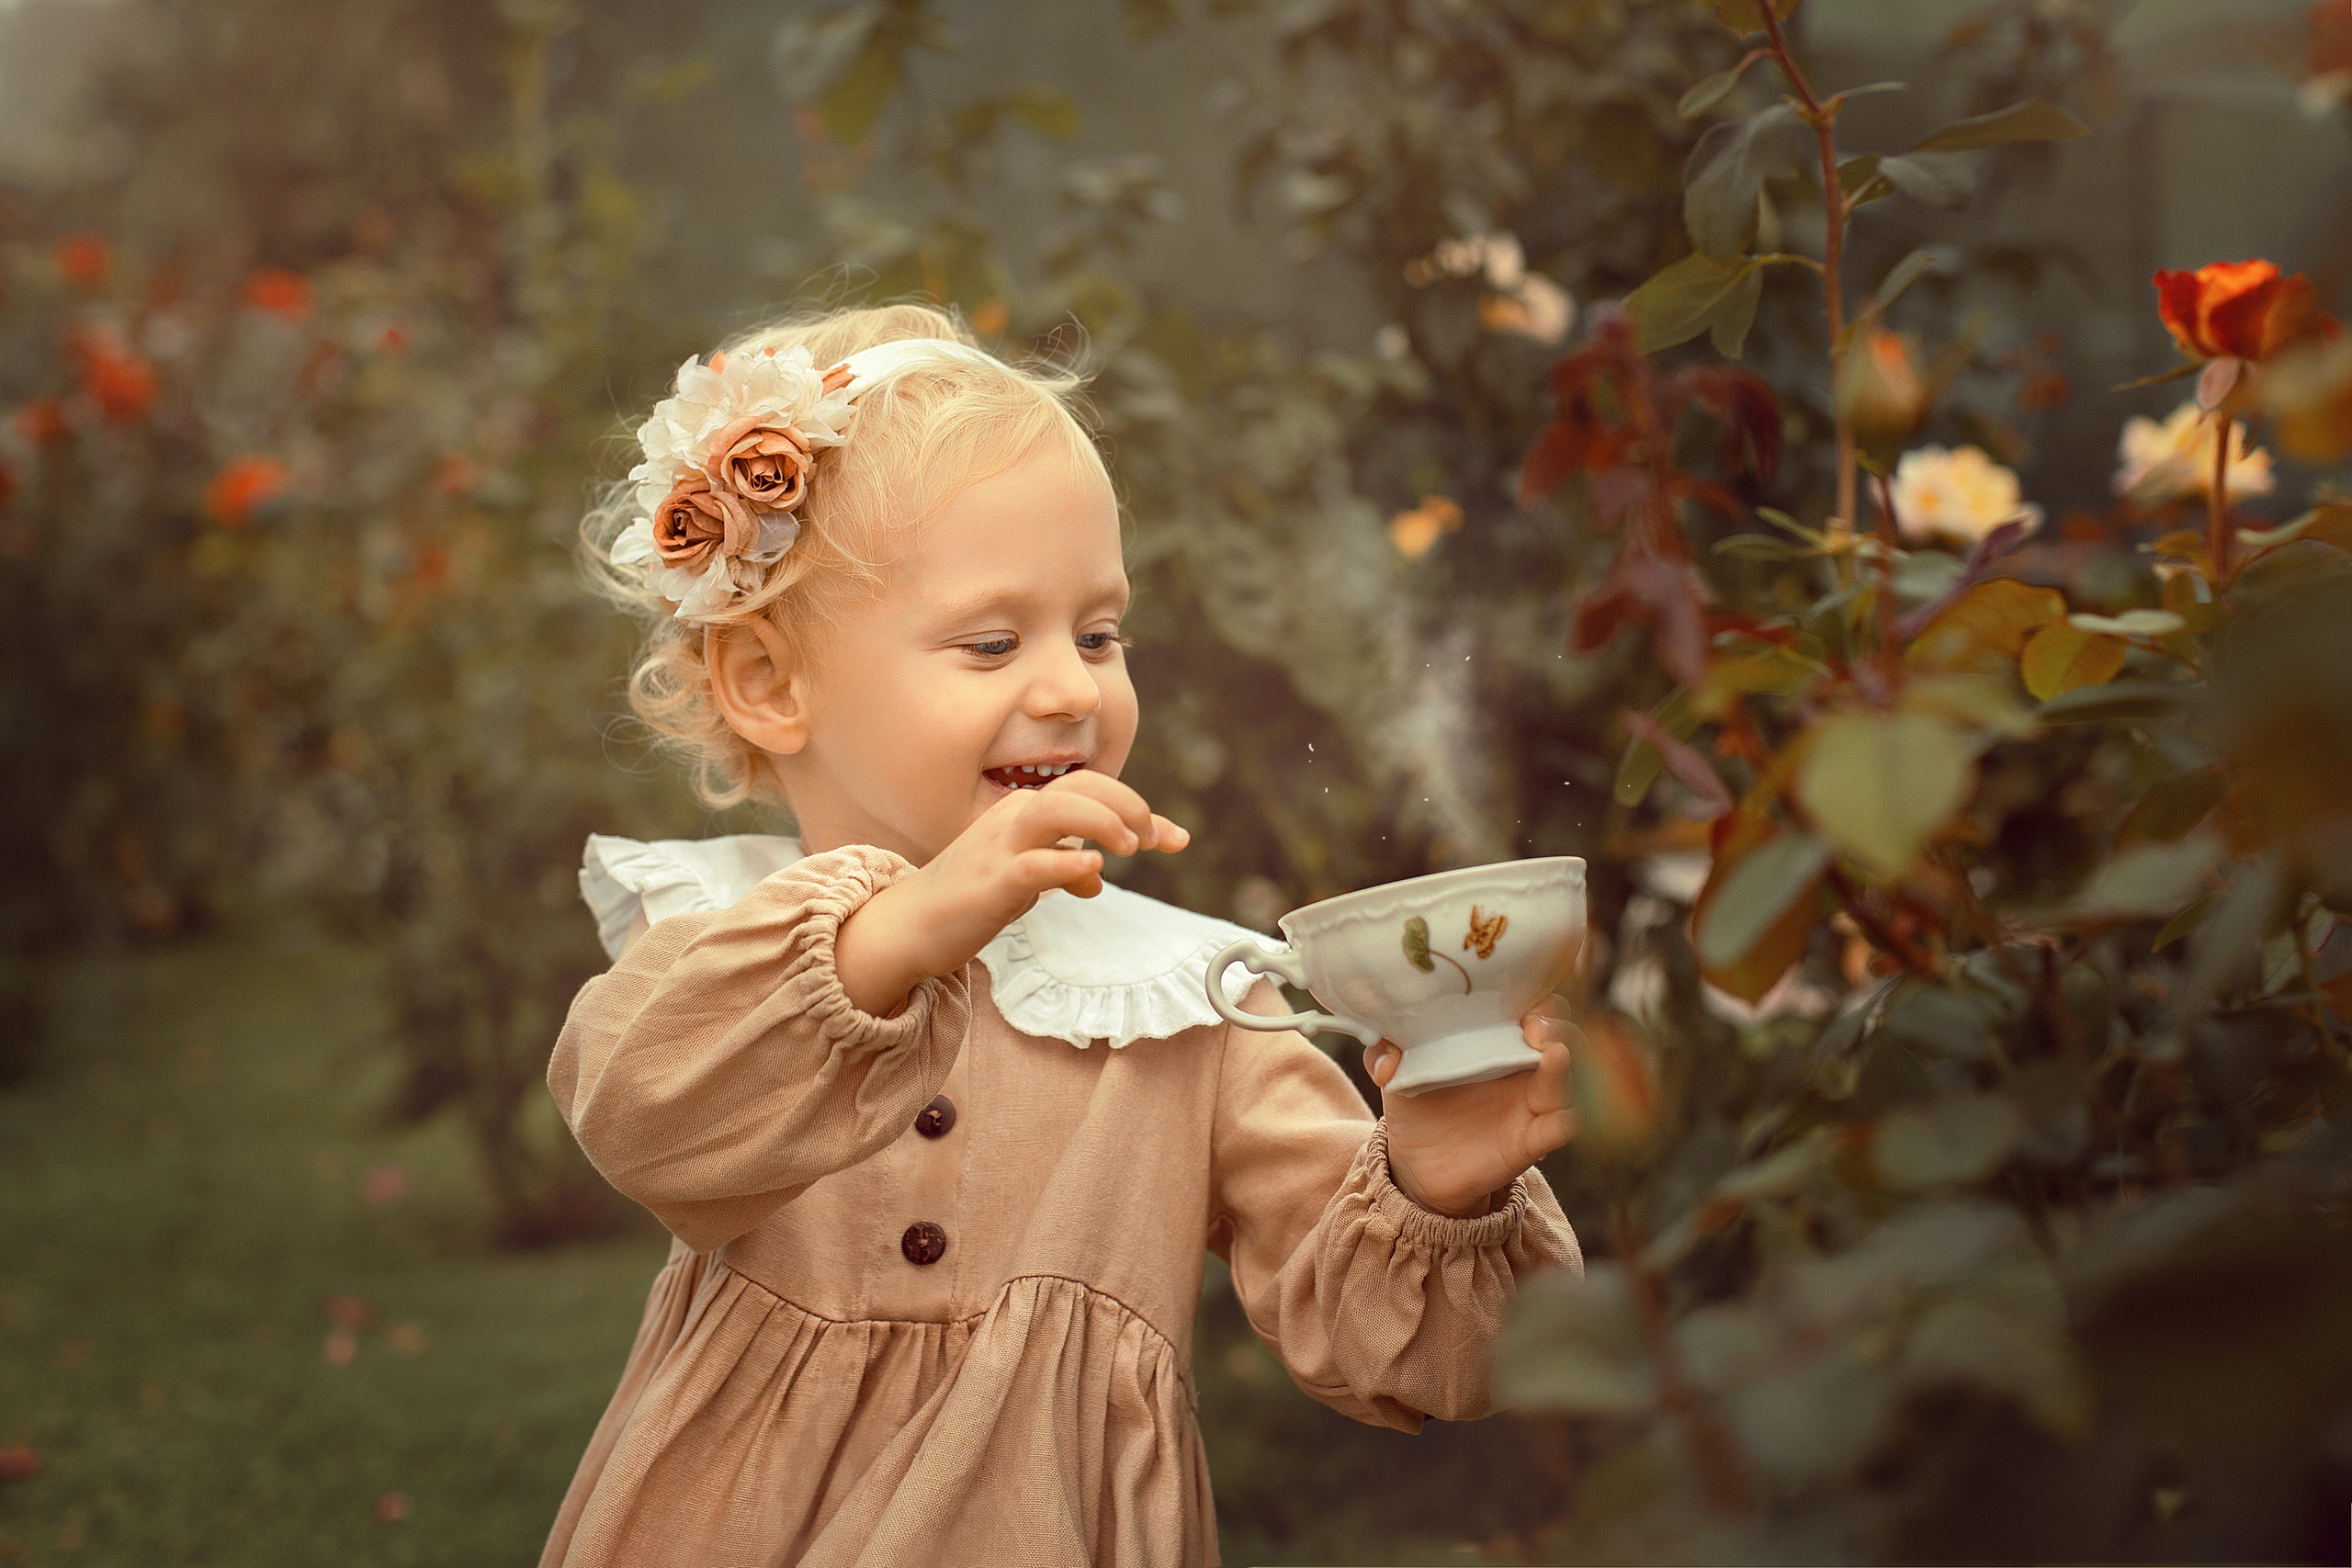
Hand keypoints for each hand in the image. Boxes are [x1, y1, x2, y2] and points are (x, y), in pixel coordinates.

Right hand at [836, 770, 1189, 1015]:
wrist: (909, 926)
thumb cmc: (968, 899)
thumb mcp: (1023, 878)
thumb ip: (1061, 870)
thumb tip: (1096, 878)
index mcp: (1024, 812)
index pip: (1090, 789)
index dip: (1137, 807)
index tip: (1176, 837)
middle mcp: (1014, 817)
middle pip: (1081, 787)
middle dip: (1129, 805)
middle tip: (1156, 840)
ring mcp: (1000, 847)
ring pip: (1057, 810)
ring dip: (1103, 822)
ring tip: (1132, 847)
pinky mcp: (991, 882)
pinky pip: (1033, 864)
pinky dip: (1067, 864)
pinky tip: (1094, 873)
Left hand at [1365, 1007, 1579, 1218]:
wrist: (1418, 1163)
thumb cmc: (1419, 1103)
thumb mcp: (1397, 1069)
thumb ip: (1385, 1050)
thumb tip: (1386, 1060)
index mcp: (1495, 1037)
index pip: (1528, 1002)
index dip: (1531, 993)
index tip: (1517, 995)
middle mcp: (1522, 1064)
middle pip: (1560, 1032)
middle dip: (1556, 1022)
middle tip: (1535, 1026)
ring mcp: (1532, 1101)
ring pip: (1565, 1077)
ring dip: (1564, 1065)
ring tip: (1554, 1054)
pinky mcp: (1531, 1140)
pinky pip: (1559, 1129)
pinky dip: (1566, 1122)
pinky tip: (1566, 1118)